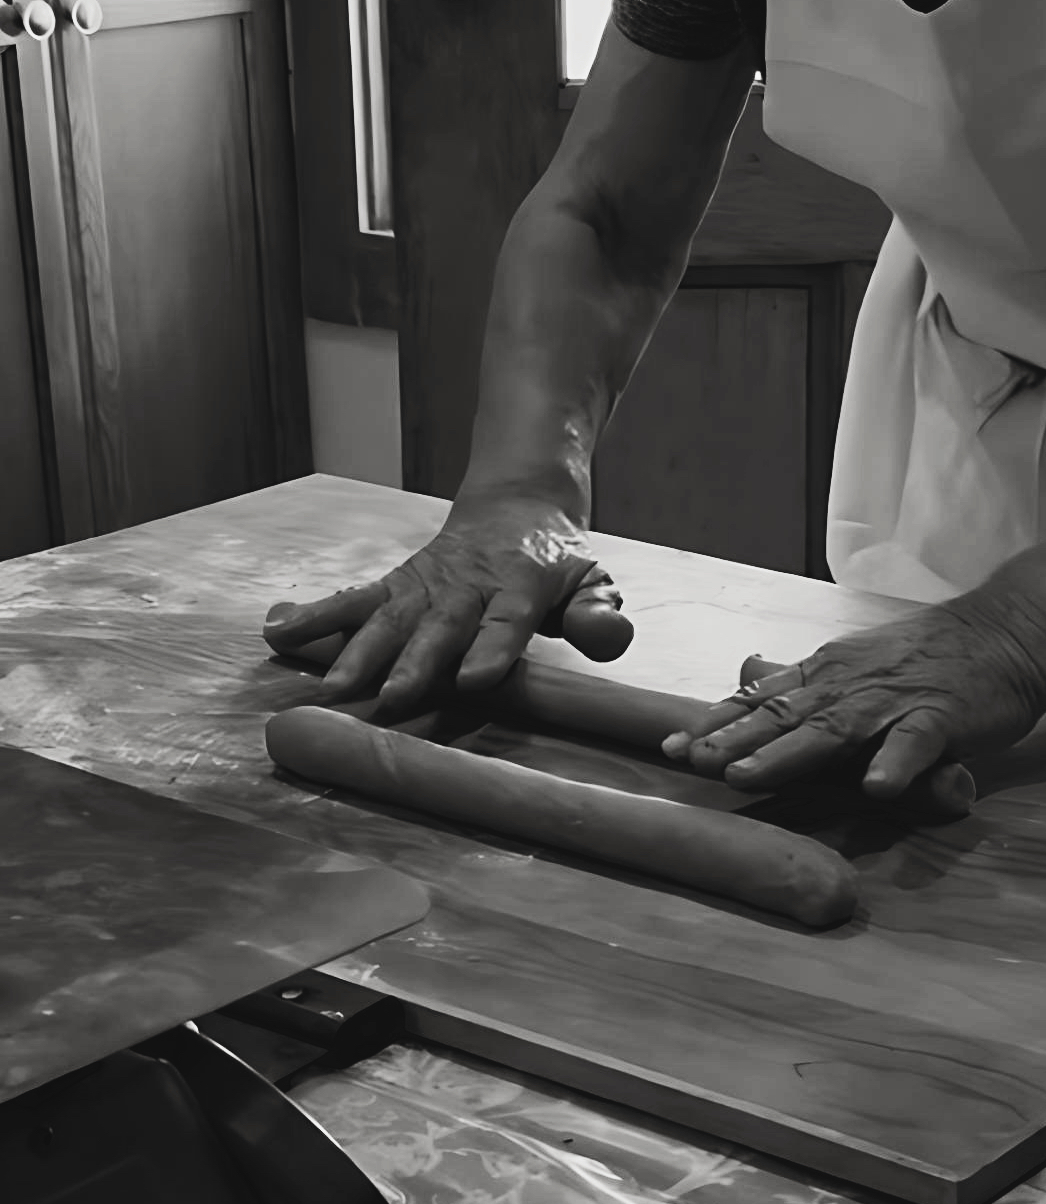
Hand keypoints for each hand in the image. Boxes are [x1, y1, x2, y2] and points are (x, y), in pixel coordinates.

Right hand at [261, 486, 631, 716]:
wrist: (517, 506)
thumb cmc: (557, 560)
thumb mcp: (594, 579)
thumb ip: (600, 612)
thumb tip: (611, 637)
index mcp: (520, 585)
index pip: (505, 621)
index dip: (490, 648)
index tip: (472, 679)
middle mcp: (467, 584)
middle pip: (440, 624)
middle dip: (415, 661)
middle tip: (393, 697)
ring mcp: (426, 583)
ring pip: (390, 616)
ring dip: (359, 651)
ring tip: (333, 687)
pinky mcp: (396, 583)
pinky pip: (353, 600)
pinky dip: (315, 616)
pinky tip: (276, 634)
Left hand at [661, 595, 1045, 800]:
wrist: (1008, 632)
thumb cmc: (932, 655)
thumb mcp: (859, 661)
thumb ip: (809, 679)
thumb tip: (750, 681)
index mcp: (830, 672)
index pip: (764, 698)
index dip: (718, 721)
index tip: (673, 746)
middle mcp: (852, 683)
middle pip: (785, 713)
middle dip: (734, 738)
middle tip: (691, 762)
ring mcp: (896, 699)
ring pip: (834, 727)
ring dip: (788, 752)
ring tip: (747, 775)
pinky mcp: (942, 716)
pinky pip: (916, 742)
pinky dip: (895, 764)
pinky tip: (876, 788)